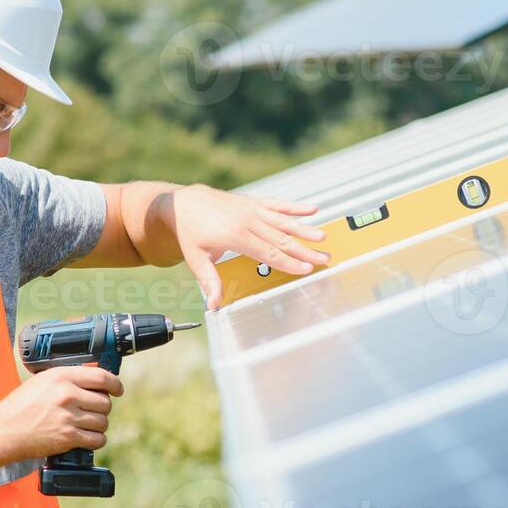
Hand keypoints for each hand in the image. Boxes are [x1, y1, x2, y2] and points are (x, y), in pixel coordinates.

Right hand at [0, 366, 123, 458]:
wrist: (3, 431)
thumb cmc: (19, 407)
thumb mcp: (41, 382)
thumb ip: (66, 379)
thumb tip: (93, 381)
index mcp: (61, 377)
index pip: (102, 377)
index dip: (115, 384)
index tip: (117, 389)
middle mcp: (67, 394)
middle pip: (105, 402)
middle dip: (102, 408)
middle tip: (91, 411)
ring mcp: (68, 417)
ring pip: (103, 421)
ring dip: (98, 425)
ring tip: (85, 425)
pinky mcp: (68, 437)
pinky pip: (97, 439)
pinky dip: (95, 440)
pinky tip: (86, 437)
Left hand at [169, 184, 329, 310]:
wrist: (183, 202)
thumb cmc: (189, 231)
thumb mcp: (196, 259)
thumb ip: (209, 281)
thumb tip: (214, 305)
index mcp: (235, 236)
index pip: (268, 253)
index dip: (288, 262)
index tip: (305, 268)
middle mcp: (246, 221)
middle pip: (281, 239)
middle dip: (304, 250)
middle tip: (324, 258)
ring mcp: (251, 210)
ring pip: (283, 222)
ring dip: (304, 230)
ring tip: (323, 237)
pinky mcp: (252, 202)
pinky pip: (277, 204)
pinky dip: (294, 207)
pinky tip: (312, 208)